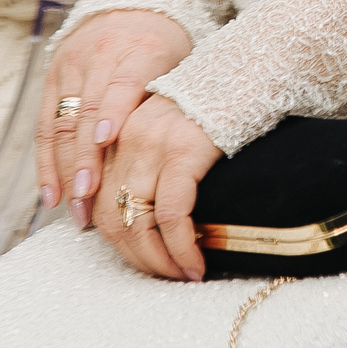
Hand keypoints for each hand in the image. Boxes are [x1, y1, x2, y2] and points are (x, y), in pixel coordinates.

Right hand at [37, 10, 192, 225]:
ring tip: (75, 209)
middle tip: (90, 204)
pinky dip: (46, 163)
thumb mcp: (179, 62)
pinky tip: (51, 194)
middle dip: (84, 162)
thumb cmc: (166, 44)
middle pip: (86, 112)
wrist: (134, 2)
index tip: (104, 143)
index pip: (122, 83)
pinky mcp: (53, 76)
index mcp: (139, 50)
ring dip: (65, 171)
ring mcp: (72, 65)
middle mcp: (100, 56)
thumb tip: (179, 157)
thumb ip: (172, 101)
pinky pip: (44, 125)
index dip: (112, 112)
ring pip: (62, 123)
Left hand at [96, 93, 222, 280]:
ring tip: (181, 275)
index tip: (140, 262)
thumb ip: (151, 163)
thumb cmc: (215, 105)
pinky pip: (171, 215)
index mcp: (119, 137)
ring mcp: (152, 148)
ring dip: (159, 261)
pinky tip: (195, 263)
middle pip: (112, 218)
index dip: (117, 241)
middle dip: (137, 258)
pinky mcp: (182, 154)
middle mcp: (126, 142)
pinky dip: (181, 247)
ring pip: (137, 224)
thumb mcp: (169, 130)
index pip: (100, 202)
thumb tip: (150, 217)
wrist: (246, 70)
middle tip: (163, 277)